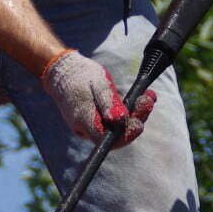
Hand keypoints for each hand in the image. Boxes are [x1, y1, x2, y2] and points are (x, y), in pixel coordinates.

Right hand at [41, 50, 156, 146]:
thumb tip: (120, 121)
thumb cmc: (81, 76)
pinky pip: (113, 122)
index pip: (108, 140)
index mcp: (84, 121)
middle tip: (148, 99)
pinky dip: (128, 111)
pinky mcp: (95, 121)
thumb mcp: (98, 84)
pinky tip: (140, 99)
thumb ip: (109, 103)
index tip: (140, 120)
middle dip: (136, 119)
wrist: (64, 71)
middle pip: (116, 135)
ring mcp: (90, 126)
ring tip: (148, 96)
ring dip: (135, 114)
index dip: (127, 134)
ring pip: (116, 128)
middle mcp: (85, 129)